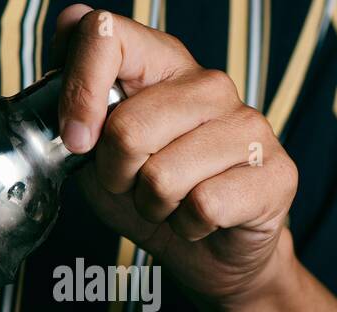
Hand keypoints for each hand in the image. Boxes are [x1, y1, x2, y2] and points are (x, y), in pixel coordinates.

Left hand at [54, 5, 298, 308]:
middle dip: (116, 176)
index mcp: (162, 63)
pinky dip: (188, 227)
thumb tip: (61, 70)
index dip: (78, 89)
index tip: (76, 139)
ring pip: (163, 176)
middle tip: (134, 185)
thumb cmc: (153, 196)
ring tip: (170, 204)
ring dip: (153, 207)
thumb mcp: (96, 155)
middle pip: (128, 127)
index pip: (106, 34)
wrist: (212, 252)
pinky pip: (203, 206)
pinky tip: (200, 220)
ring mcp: (248, 125)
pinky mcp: (275, 171)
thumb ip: (74, 112)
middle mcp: (209, 83)